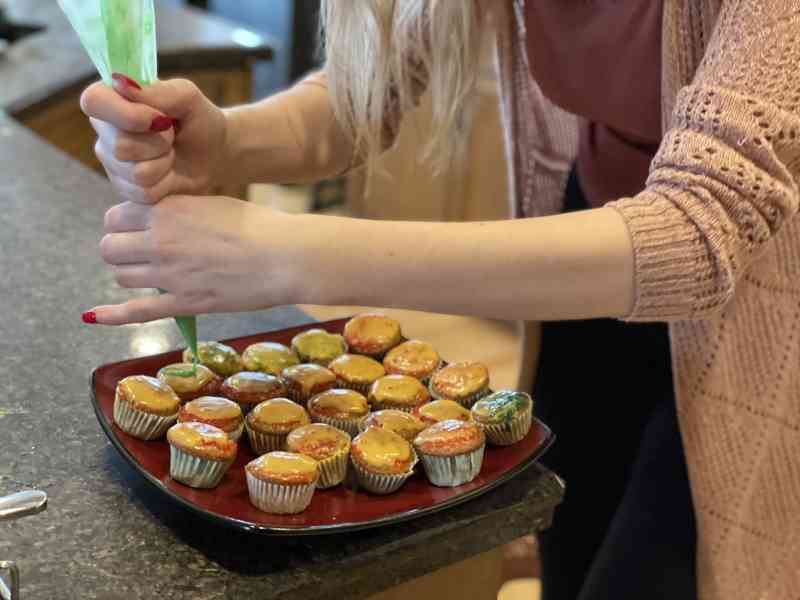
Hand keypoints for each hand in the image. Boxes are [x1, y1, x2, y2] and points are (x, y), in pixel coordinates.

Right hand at [80, 74, 228, 203]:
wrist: (213, 156)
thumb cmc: (198, 120)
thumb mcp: (187, 97)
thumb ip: (158, 90)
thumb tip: (121, 83)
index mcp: (111, 98)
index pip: (93, 101)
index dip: (126, 114)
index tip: (158, 118)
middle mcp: (104, 130)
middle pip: (120, 145)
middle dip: (158, 142)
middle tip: (172, 134)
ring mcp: (112, 162)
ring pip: (135, 172)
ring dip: (164, 163)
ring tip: (171, 152)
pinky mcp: (125, 188)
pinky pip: (144, 193)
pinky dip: (166, 183)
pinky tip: (169, 171)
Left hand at [88, 196, 303, 323]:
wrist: (285, 256)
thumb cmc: (259, 227)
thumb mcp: (212, 203)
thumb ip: (179, 210)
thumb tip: (159, 219)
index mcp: (168, 210)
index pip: (116, 216)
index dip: (124, 223)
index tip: (138, 227)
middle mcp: (160, 240)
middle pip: (110, 247)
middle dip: (120, 248)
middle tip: (139, 252)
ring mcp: (170, 274)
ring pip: (121, 276)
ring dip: (130, 274)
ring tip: (150, 273)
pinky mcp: (184, 302)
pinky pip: (137, 311)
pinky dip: (111, 315)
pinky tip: (93, 316)